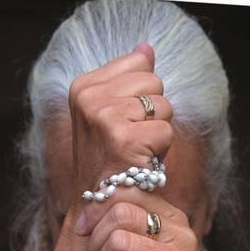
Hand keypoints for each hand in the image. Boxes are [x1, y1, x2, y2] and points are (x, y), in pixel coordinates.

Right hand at [67, 43, 172, 196]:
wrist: (101, 202)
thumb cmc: (109, 158)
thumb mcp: (110, 111)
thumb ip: (128, 77)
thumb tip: (146, 48)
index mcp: (83, 87)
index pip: (139, 62)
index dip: (141, 96)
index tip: (122, 122)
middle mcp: (89, 99)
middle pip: (154, 82)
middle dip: (151, 113)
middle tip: (131, 139)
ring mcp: (105, 117)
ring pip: (163, 106)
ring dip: (157, 132)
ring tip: (135, 150)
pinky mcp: (124, 138)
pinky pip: (166, 131)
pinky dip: (160, 150)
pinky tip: (140, 162)